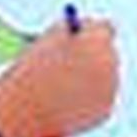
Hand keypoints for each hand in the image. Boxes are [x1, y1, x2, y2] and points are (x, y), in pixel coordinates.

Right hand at [0, 18, 118, 136]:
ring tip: (58, 90)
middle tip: (73, 63)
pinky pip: (98, 100)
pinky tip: (64, 106)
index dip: (90, 32)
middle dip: (93, 56)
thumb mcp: (47, 40)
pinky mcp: (106, 109)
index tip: (81, 38)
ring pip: (103, 78)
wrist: (26, 110)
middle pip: (108, 53)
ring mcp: (111, 87)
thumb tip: (76, 28)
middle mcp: (111, 61)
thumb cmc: (31, 71)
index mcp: (98, 39)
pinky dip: (86, 102)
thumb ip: (67, 29)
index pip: (105, 27)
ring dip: (89, 80)